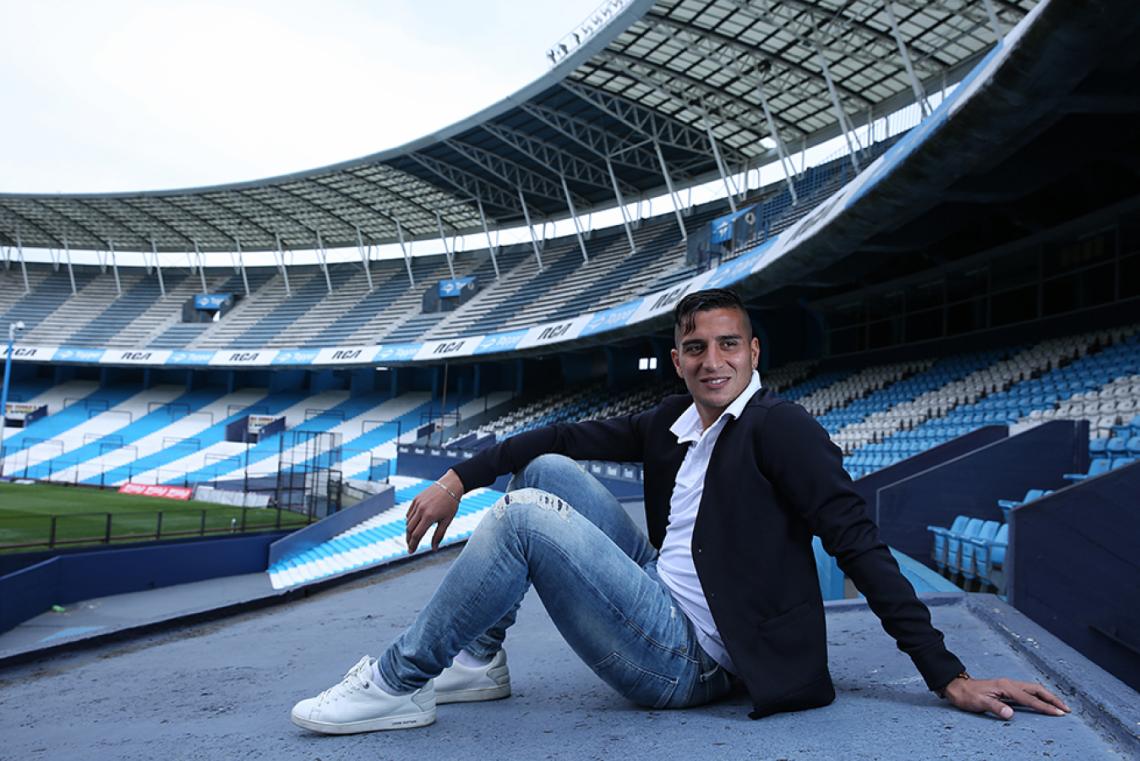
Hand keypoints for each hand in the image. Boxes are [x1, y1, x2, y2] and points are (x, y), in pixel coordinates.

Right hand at [405, 469, 464, 553]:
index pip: (417, 535)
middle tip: (411, 547)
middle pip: (409, 529)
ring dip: (409, 531)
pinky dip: (409, 521)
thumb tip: (434, 549)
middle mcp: (421, 510)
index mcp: (429, 516)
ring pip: (408, 522)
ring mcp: (417, 503)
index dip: (413, 545)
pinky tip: (413, 525)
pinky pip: (409, 513)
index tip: (411, 551)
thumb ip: (439, 535)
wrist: (450, 485)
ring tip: (413, 537)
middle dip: (409, 540)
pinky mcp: (416, 499)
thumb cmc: (451, 504)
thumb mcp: (447, 521)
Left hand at [943, 676, 1070, 719]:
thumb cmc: (966, 695)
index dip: (1046, 707)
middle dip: (1053, 699)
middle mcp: (1009, 684)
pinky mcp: (1006, 689)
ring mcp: (1008, 685)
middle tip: (1067, 709)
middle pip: (1037, 690)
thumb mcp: (979, 702)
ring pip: (1033, 689)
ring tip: (1060, 705)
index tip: (1059, 713)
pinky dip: (1038, 696)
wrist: (956, 686)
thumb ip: (995, 707)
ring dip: (1047, 697)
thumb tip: (1010, 714)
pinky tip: (1042, 701)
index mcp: (1006, 687)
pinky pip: (1027, 691)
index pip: (1030, 699)